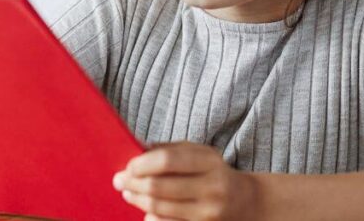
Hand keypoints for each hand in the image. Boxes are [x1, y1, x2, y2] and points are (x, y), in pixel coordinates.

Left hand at [112, 142, 254, 220]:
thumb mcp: (199, 153)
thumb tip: (138, 150)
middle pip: (160, 186)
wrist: (245, 202)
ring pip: (161, 209)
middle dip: (134, 183)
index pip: (168, 160)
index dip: (143, 164)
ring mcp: (208, 213)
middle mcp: (211, 188)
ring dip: (138, 200)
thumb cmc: (213, 172)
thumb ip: (171, 150)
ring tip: (127, 193)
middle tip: (118, 181)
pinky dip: (152, 218)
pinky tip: (145, 212)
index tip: (128, 166)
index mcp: (209, 162)